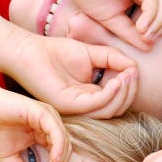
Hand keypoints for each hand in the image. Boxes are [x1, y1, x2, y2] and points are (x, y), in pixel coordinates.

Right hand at [0, 86, 69, 161]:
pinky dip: (58, 146)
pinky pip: (56, 131)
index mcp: (46, 134)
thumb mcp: (9, 158)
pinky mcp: (43, 112)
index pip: (59, 154)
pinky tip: (54, 160)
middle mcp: (51, 125)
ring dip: (58, 161)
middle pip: (65, 149)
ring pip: (64, 141)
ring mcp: (49, 117)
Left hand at [5, 31, 138, 118]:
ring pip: (110, 110)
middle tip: (133, 74)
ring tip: (128, 76)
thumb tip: (134, 67)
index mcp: (91, 95)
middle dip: (130, 92)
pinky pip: (97, 104)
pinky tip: (117, 80)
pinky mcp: (68, 104)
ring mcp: (77, 107)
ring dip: (124, 94)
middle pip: (118, 108)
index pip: (118, 99)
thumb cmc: (55, 51)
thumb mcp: (93, 53)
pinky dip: (111, 94)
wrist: (28, 51)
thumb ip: (113, 58)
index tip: (134, 70)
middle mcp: (85, 104)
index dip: (130, 87)